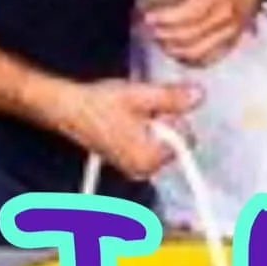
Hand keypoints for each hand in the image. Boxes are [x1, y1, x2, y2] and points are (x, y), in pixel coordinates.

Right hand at [57, 78, 201, 182]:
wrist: (70, 109)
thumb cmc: (97, 106)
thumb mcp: (140, 95)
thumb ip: (172, 97)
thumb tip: (197, 96)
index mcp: (148, 159)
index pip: (186, 138)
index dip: (173, 116)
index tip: (156, 108)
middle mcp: (143, 170)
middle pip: (175, 141)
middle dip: (164, 121)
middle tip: (140, 109)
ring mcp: (136, 167)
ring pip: (163, 140)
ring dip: (153, 124)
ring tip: (131, 114)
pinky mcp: (129, 160)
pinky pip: (150, 143)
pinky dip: (144, 130)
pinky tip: (128, 120)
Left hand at [139, 0, 254, 67]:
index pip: (188, 12)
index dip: (165, 17)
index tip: (149, 16)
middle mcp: (224, 12)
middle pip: (189, 32)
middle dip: (165, 33)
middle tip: (150, 28)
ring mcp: (228, 30)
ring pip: (196, 48)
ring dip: (173, 47)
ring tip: (160, 39)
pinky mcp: (229, 42)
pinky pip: (207, 57)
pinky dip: (188, 58)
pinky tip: (176, 52)